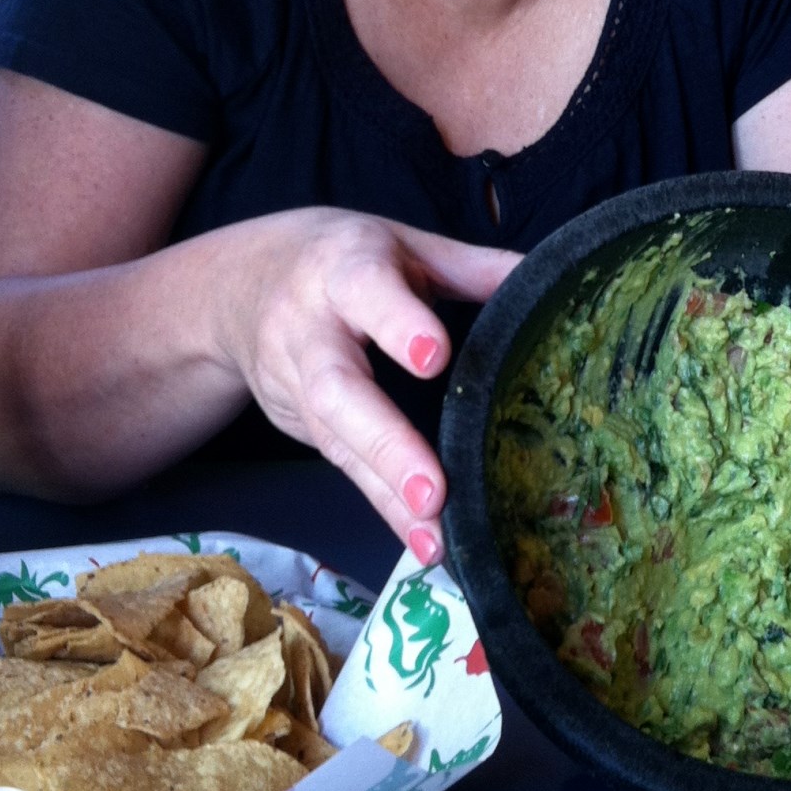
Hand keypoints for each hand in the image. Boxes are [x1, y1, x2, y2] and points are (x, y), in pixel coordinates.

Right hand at [222, 210, 521, 559]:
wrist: (241, 285)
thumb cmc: (344, 262)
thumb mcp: (405, 247)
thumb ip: (472, 267)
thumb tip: (548, 279)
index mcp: (345, 270)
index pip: (366, 291)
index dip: (396, 323)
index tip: (433, 357)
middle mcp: (311, 329)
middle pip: (338, 388)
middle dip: (385, 441)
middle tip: (433, 491)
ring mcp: (297, 382)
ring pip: (337, 441)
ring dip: (386, 493)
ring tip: (435, 538)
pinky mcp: (300, 426)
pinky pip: (343, 467)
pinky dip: (384, 507)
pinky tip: (423, 543)